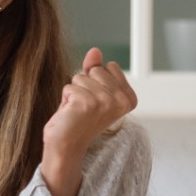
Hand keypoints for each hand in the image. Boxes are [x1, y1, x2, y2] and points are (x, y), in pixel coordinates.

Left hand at [41, 47, 137, 195]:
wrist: (65, 145)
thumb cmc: (77, 119)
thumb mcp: (90, 90)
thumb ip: (94, 69)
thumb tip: (95, 50)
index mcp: (129, 98)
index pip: (109, 66)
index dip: (95, 80)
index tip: (95, 101)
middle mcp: (122, 100)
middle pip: (95, 69)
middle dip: (84, 84)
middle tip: (83, 106)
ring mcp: (106, 101)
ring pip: (80, 76)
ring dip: (73, 92)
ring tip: (77, 110)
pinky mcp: (88, 103)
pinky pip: (69, 86)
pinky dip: (65, 98)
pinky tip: (70, 113)